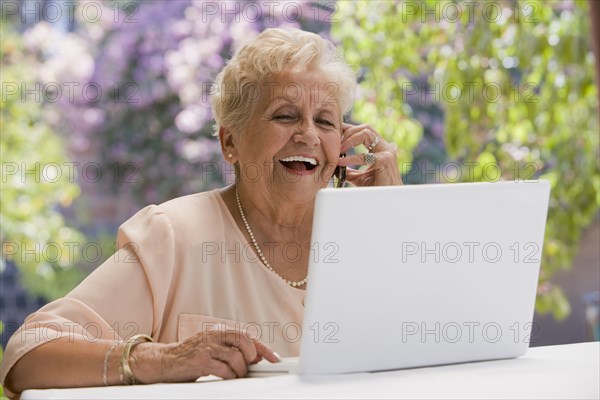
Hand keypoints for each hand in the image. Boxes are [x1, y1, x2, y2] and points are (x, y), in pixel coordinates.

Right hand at [131, 327, 279, 382]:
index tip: (275, 359)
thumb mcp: (213, 348)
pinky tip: (224, 377)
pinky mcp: (200, 361)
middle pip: (245, 342)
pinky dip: (229, 377)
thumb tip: (256, 356)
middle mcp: (214, 336)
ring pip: (236, 358)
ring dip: (239, 370)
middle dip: (251, 357)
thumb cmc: (190, 356)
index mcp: (219, 332)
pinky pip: (224, 370)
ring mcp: (207, 348)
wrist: (164, 361)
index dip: (263, 348)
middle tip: (247, 367)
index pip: (247, 336)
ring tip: (233, 375)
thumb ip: (232, 349)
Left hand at [338, 123, 402, 185]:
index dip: (350, 129)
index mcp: (380, 148)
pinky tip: (341, 162)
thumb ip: (348, 170)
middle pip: (366, 128)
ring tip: (339, 150)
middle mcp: (385, 147)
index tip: (336, 133)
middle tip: (336, 143)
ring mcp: (386, 152)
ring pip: (366, 134)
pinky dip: (350, 158)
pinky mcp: (385, 160)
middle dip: (349, 132)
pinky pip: (364, 156)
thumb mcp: (359, 177)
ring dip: (349, 140)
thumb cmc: (376, 188)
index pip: (365, 131)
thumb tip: (334, 166)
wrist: (387, 200)